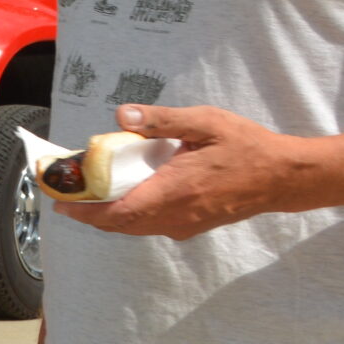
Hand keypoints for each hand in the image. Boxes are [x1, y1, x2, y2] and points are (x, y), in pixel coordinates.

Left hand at [56, 102, 304, 239]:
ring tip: (86, 192)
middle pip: (119, 224)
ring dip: (107, 214)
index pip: (118, 212)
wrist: (284, 177)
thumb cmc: (246, 146)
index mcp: (174, 191)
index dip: (84, 210)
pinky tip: (122, 193)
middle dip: (88, 211)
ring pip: (134, 227)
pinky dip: (128, 214)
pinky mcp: (192, 226)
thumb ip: (162, 120)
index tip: (60, 199)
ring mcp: (185, 225)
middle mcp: (176, 216)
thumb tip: (122, 116)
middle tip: (65, 192)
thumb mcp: (206, 122)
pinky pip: (150, 224)